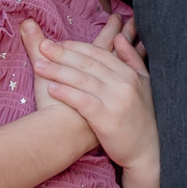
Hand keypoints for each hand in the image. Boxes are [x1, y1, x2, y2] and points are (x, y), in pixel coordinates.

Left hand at [23, 13, 157, 170]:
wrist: (147, 151)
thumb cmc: (142, 118)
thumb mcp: (144, 84)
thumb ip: (132, 59)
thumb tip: (119, 37)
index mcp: (130, 74)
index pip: (100, 54)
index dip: (77, 47)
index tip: (58, 42)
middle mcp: (124, 84)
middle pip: (88, 64)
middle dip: (63, 53)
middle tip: (43, 46)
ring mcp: (116, 101)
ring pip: (82, 80)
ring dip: (58, 71)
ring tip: (39, 65)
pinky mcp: (107, 119)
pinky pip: (82, 102)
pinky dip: (66, 93)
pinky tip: (50, 88)